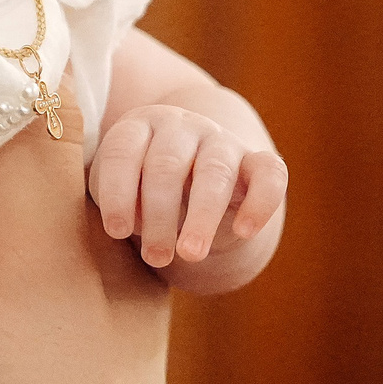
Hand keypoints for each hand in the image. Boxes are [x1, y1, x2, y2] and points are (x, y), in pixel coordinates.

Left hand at [90, 104, 288, 268]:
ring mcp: (221, 140)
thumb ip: (113, 202)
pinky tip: (243, 231)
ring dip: (202, 216)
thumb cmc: (141, 190)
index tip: (117, 231)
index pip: (123, 151)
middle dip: (159, 214)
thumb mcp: (119, 191)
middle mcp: (181, 126)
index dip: (118, 192)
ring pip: (215, 171)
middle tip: (154, 257)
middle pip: (167, 163)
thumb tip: (120, 226)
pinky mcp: (257, 161)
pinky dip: (260, 202)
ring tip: (190, 254)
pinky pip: (269, 174)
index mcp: (139, 126)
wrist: (192, 179)